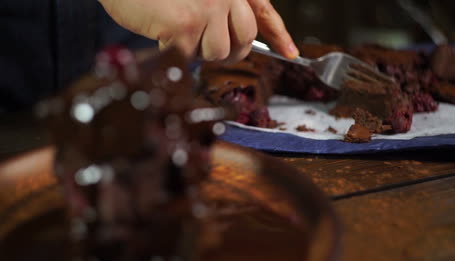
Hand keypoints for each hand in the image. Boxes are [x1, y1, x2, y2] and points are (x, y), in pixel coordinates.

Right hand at [98, 0, 298, 61]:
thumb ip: (219, 9)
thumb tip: (232, 40)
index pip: (263, 11)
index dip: (278, 33)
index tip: (290, 52)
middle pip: (243, 40)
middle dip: (226, 50)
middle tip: (205, 46)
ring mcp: (206, 7)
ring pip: (217, 52)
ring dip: (196, 50)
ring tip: (177, 30)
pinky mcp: (184, 25)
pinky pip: (189, 56)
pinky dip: (175, 52)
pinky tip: (162, 32)